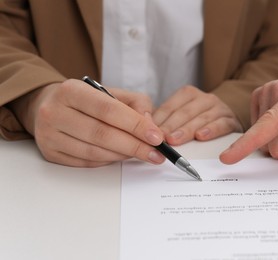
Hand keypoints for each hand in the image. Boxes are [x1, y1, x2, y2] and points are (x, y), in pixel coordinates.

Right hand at [9, 79, 165, 166]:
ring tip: (141, 154)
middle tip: (156, 153)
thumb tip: (150, 126)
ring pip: (94, 152)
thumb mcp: (113, 93)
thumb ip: (137, 104)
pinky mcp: (50, 153)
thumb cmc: (88, 100)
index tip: (156, 137)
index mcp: (71, 90)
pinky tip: (120, 156)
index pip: (109, 110)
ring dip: (123, 155)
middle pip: (102, 134)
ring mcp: (49, 135)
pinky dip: (108, 161)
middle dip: (134, 146)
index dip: (136, 125)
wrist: (52, 105)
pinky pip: (87, 163)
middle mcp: (55, 112)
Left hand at [152, 85, 242, 144]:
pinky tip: (201, 136)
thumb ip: (166, 120)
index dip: (159, 120)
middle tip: (160, 138)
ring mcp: (219, 108)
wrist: (227, 116)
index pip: (170, 107)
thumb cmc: (199, 118)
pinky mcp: (231, 120)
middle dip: (171, 127)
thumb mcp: (182, 114)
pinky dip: (211, 130)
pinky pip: (221, 124)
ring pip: (201, 118)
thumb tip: (146, 131)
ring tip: (174, 141)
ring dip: (186, 130)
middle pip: (184, 113)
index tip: (149, 131)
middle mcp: (204, 98)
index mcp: (188, 94)